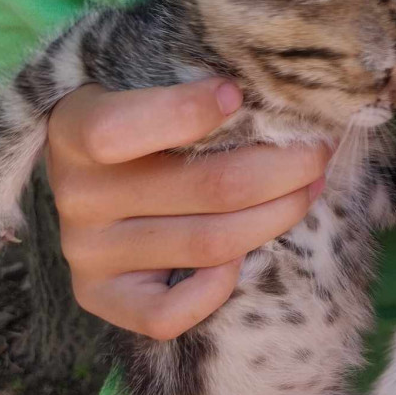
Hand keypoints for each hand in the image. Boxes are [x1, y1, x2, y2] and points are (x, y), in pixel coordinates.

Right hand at [46, 79, 329, 339]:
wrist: (90, 166)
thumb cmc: (139, 111)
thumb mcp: (146, 81)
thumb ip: (191, 79)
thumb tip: (276, 91)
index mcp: (76, 128)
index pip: (122, 128)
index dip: (189, 112)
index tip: (238, 93)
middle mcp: (77, 195)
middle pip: (209, 187)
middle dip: (285, 167)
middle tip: (319, 148)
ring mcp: (87, 251)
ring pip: (210, 244)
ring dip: (279, 214)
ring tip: (311, 186)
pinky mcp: (99, 296)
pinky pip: (165, 315)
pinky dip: (215, 290)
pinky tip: (244, 255)